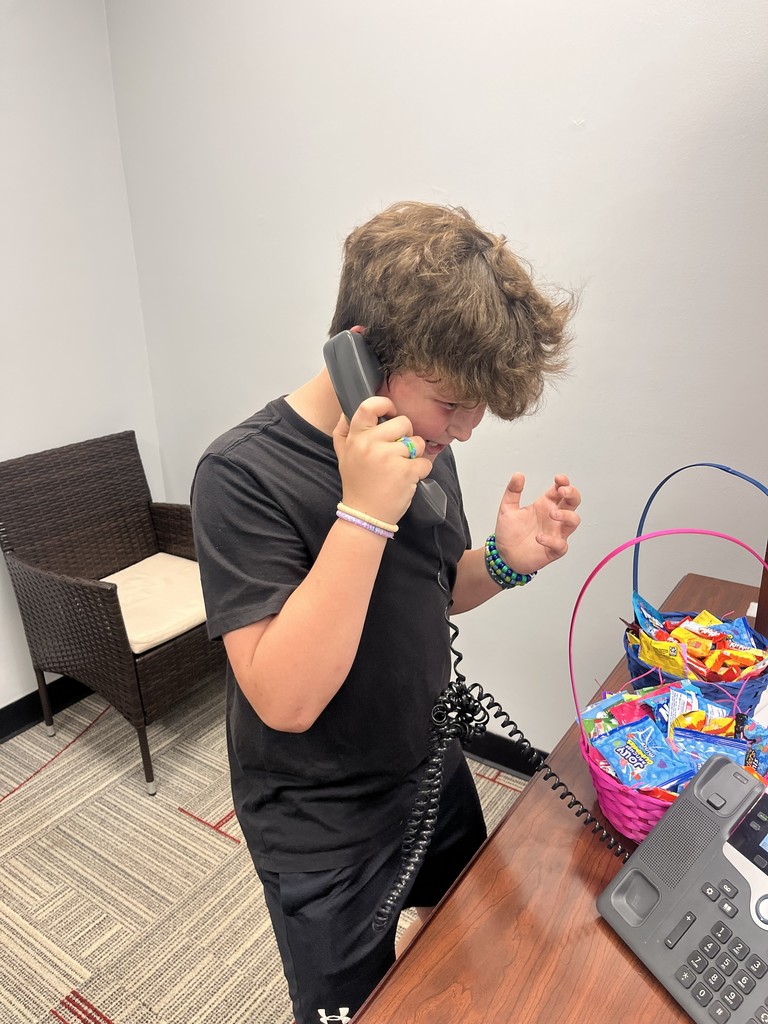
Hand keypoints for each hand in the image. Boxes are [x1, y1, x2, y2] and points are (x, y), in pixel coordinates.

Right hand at [332, 397, 432, 523]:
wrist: (364, 515)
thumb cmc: (357, 484)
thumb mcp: (343, 456)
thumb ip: (343, 432)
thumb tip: (345, 412)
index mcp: (356, 438)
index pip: (370, 406)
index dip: (386, 405)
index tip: (392, 413)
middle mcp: (370, 444)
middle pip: (403, 423)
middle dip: (406, 436)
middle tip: (397, 453)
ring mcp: (388, 457)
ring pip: (417, 442)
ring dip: (414, 454)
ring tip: (401, 467)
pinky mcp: (405, 472)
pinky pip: (424, 462)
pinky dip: (421, 471)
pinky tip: (407, 480)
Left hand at [493, 473, 580, 575]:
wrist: (503, 555)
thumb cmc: (509, 532)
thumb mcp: (507, 508)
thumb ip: (512, 491)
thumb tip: (518, 475)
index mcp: (545, 505)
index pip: (560, 490)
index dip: (564, 482)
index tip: (558, 479)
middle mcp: (553, 518)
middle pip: (573, 502)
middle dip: (572, 494)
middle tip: (562, 491)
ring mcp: (555, 533)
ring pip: (574, 521)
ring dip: (566, 515)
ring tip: (552, 514)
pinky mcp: (553, 550)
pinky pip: (561, 545)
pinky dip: (553, 540)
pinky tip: (539, 538)